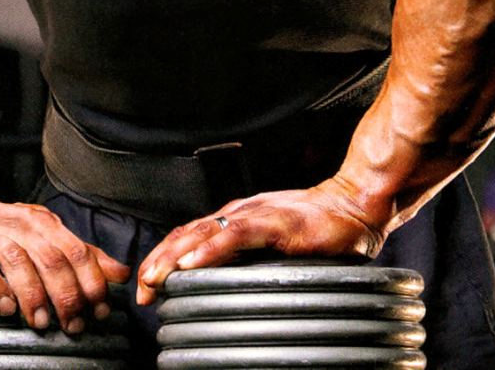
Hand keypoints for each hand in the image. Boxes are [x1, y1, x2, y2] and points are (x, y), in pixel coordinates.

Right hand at [0, 190, 130, 330]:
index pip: (76, 251)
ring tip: (42, 323)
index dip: (91, 282)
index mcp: (44, 223)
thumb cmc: (5, 230)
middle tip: (73, 325)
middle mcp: (20, 225)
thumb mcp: (46, 236)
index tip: (100, 311)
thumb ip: (82, 255)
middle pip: (51, 258)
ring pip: (18, 262)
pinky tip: (5, 308)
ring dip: (34, 295)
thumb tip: (121, 274)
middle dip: (66, 294)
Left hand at [136, 176, 385, 304]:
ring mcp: (256, 215)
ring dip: (175, 256)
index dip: (163, 257)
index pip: (189, 236)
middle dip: (160, 261)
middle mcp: (239, 213)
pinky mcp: (276, 223)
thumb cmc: (318, 228)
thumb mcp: (275, 247)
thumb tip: (225, 288)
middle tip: (141, 288)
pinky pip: (236, 235)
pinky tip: (194, 264)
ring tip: (155, 277)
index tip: (145, 285)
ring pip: (205, 233)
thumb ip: (251, 259)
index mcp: (236, 218)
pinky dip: (211, 249)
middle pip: (187, 234)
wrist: (353, 205)